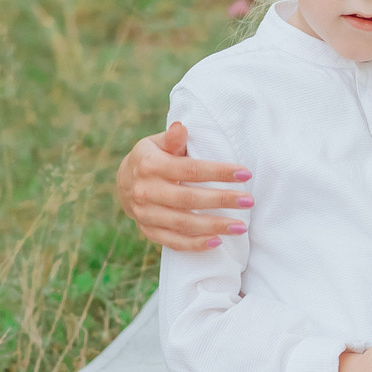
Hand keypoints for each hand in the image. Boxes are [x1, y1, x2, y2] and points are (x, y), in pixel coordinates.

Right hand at [115, 121, 249, 252]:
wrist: (123, 182)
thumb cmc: (150, 157)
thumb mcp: (156, 143)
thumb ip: (172, 139)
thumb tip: (181, 127)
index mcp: (150, 165)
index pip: (190, 170)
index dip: (219, 172)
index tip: (245, 173)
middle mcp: (146, 191)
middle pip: (189, 199)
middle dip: (222, 200)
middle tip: (249, 201)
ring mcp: (146, 214)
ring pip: (184, 224)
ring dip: (214, 226)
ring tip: (241, 227)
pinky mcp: (148, 231)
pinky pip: (174, 242)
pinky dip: (196, 244)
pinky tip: (218, 242)